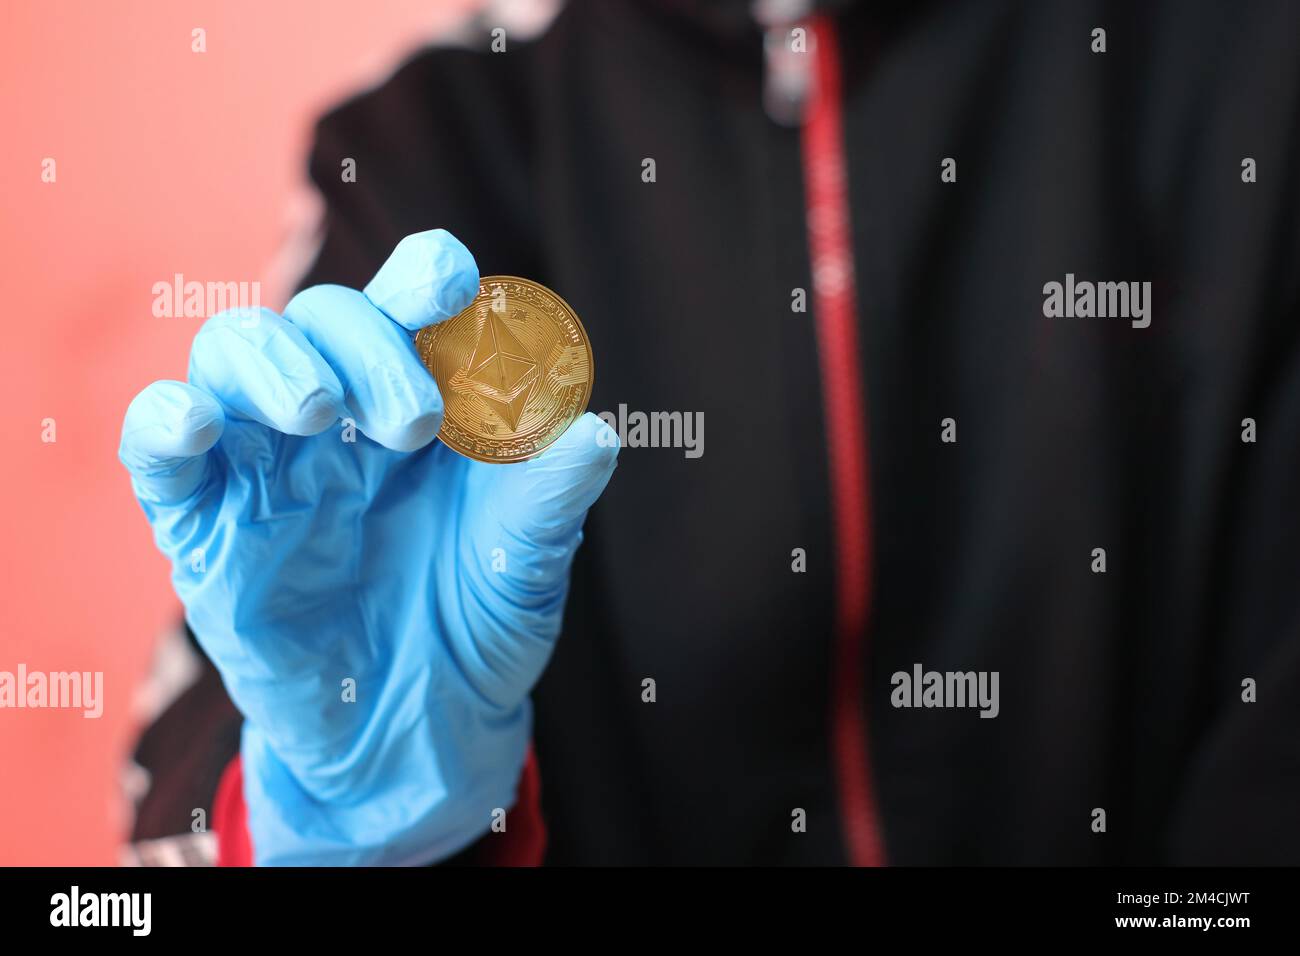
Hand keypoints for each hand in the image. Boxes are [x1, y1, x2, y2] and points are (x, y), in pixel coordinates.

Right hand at [119, 230, 618, 864]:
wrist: (416, 730)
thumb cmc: (474, 626)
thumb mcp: (524, 568)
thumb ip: (548, 500)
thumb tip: (594, 432)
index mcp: (422, 403)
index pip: (409, 308)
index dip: (420, 279)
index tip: (446, 282)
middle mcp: (341, 419)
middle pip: (323, 319)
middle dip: (368, 345)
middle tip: (415, 422)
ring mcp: (267, 466)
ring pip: (233, 355)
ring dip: (274, 362)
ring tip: (321, 413)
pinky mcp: (205, 526)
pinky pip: (157, 450)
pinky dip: (162, 420)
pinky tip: (194, 422)